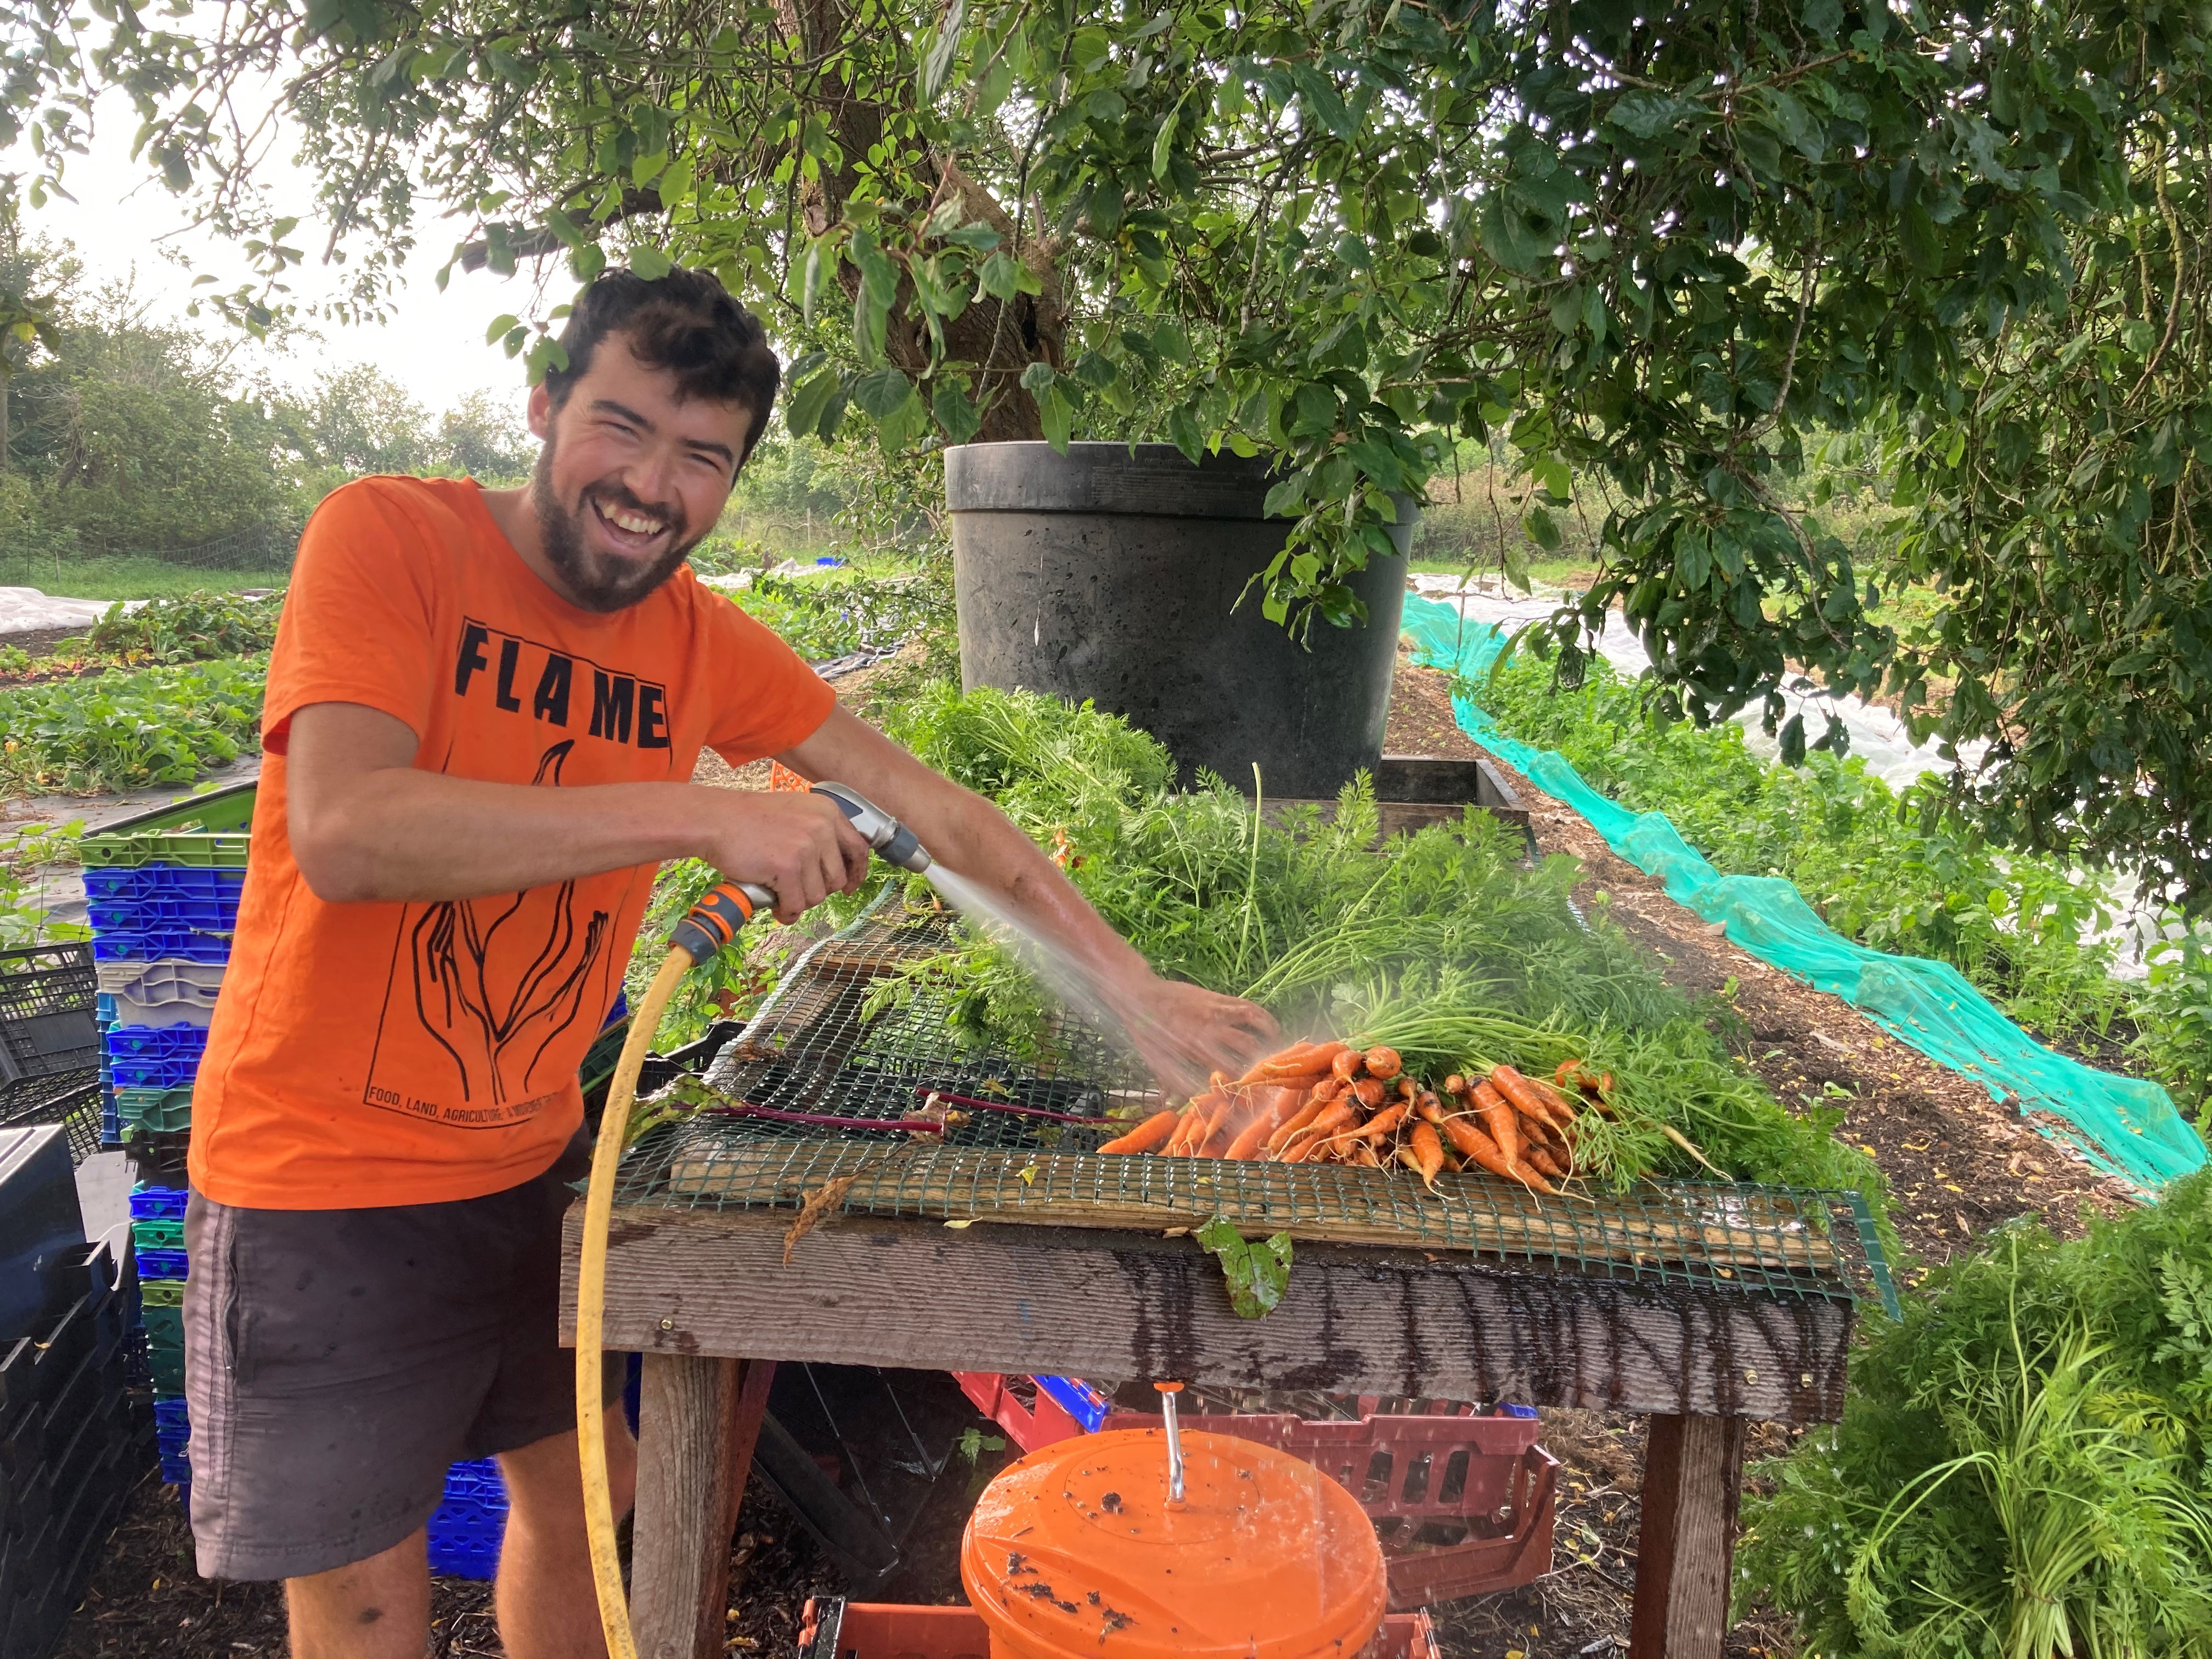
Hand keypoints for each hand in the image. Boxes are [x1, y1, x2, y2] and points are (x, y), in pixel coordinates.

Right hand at [698, 790, 871, 923]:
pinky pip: (796, 903)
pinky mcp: (787, 867)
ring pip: (817, 895)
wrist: (716, 820)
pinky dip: (786, 911)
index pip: (858, 848)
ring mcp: (805, 847)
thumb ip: (818, 832)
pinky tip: (776, 906)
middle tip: (796, 891)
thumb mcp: (795, 811)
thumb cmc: (749, 819)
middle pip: (837, 878)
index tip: (848, 886)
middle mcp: (822, 827)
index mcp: (828, 812)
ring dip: (799, 901)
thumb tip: (836, 870)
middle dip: (818, 891)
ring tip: (780, 894)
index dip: (856, 872)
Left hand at [1109, 975, 1280, 1096]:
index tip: (1252, 1096)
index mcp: (1196, 1051)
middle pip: (1247, 1050)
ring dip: (1270, 1037)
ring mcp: (1217, 1012)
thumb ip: (1170, 1083)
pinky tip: (1270, 1025)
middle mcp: (1211, 1032)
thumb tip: (1175, 1105)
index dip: (1242, 1086)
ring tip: (1279, 1048)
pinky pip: (1247, 1006)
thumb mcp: (1156, 1062)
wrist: (1139, 995)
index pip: (1228, 1072)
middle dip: (1261, 1064)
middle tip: (1270, 1076)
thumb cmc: (1146, 1031)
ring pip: (1253, 1024)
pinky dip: (1263, 1016)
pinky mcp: (1218, 999)